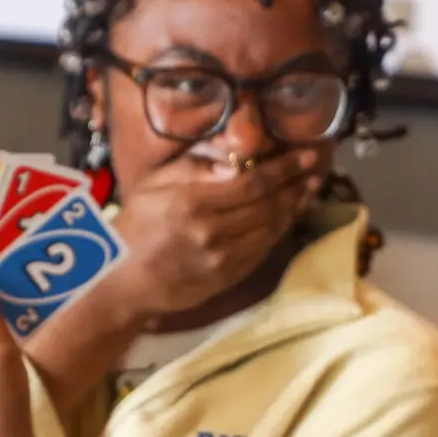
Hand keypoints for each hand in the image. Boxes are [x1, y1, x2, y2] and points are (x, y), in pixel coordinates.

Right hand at [101, 147, 326, 320]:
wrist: (121, 281)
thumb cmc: (135, 227)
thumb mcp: (156, 185)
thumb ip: (196, 169)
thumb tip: (236, 160)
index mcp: (193, 203)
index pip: (253, 182)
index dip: (285, 168)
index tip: (307, 155)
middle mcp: (212, 232)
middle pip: (269, 205)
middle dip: (297, 185)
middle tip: (316, 169)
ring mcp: (222, 259)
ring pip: (271, 229)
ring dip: (294, 208)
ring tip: (309, 190)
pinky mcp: (226, 278)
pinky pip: (262, 251)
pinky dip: (280, 232)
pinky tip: (288, 217)